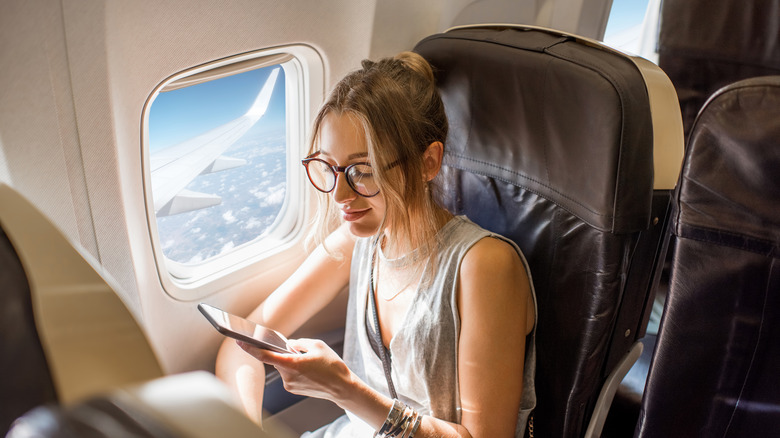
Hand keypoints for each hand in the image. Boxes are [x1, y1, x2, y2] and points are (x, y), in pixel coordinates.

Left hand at [236, 338, 352, 401]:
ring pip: (283, 367)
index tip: (240, 341)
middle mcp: (288, 376)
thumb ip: (299, 343)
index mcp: (292, 364)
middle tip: (301, 352)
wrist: (342, 387)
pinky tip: (309, 370)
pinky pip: (288, 374)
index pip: (265, 356)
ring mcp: (290, 385)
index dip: (251, 348)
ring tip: (310, 363)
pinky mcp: (293, 389)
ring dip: (291, 361)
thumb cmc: (332, 366)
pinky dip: (294, 369)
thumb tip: (288, 345)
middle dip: (285, 353)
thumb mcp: (317, 345)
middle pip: (277, 359)